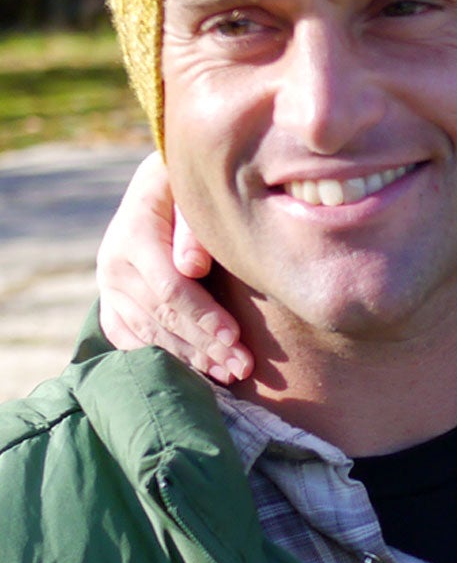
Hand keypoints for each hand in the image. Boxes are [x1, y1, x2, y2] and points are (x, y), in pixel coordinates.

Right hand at [97, 153, 251, 381]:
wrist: (158, 189)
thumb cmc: (188, 190)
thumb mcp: (192, 194)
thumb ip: (194, 227)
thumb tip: (192, 267)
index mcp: (133, 232)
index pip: (169, 287)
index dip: (202, 315)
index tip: (235, 336)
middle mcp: (113, 263)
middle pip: (161, 317)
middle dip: (205, 345)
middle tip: (242, 366)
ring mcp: (107, 287)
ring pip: (147, 334)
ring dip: (190, 358)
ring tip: (230, 373)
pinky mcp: (110, 304)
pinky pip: (130, 340)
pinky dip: (163, 358)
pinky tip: (198, 372)